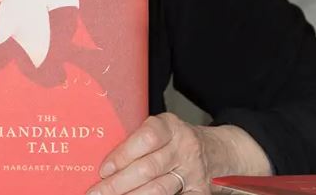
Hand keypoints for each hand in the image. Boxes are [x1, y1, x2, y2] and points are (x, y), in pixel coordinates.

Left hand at [86, 112, 271, 194]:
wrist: (219, 150)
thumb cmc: (178, 140)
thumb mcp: (162, 129)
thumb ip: (138, 140)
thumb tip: (105, 163)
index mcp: (170, 126)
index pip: (145, 139)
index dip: (122, 154)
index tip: (103, 169)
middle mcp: (184, 147)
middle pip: (148, 168)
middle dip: (118, 183)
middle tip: (96, 192)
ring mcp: (193, 171)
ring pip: (159, 188)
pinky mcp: (200, 191)